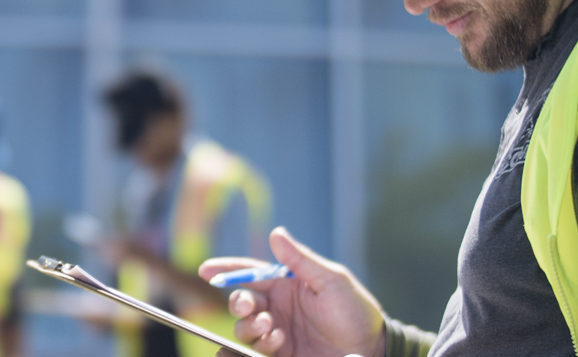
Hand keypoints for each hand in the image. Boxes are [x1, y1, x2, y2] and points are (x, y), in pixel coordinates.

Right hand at [199, 227, 385, 356]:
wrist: (371, 349)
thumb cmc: (356, 311)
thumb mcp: (331, 280)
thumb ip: (300, 260)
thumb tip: (275, 233)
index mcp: (286, 285)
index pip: (250, 274)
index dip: (226, 271)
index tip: (206, 270)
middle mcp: (277, 307)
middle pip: (241, 302)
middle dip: (238, 303)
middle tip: (251, 308)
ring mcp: (278, 332)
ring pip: (244, 328)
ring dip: (250, 327)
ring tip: (272, 328)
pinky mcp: (281, 355)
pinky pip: (256, 350)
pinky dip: (259, 346)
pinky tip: (277, 341)